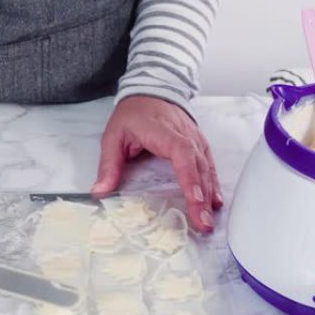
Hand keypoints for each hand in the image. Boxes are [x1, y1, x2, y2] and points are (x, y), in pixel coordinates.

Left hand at [92, 96, 222, 231]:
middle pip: (198, 166)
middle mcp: (184, 134)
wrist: (150, 91)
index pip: (182, 154)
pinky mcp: (199, 144)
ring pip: (206, 167)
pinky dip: (213, 184)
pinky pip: (208, 165)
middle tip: (203, 222)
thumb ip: (108, 165)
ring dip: (210, 194)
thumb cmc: (131, 115)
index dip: (190, 178)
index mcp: (163, 132)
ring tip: (209, 219)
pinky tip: (215, 202)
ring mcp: (195, 139)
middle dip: (202, 196)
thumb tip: (99, 192)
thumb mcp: (113, 137)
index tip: (195, 200)